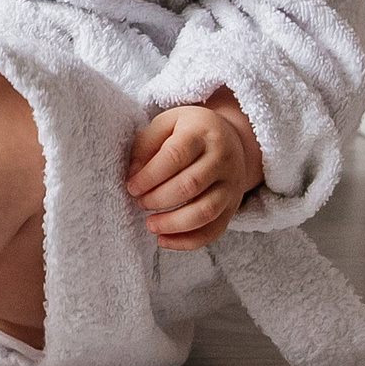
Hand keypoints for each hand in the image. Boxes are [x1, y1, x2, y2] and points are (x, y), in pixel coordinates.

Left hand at [126, 91, 261, 250]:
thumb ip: (146, 145)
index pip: (176, 155)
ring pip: (205, 211)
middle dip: (158, 199)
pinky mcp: (233, 206)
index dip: (150, 175)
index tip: (132, 186)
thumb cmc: (188, 131)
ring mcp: (231, 184)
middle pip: (191, 185)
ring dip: (173, 224)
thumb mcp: (166, 124)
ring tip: (150, 225)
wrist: (228, 138)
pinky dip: (188, 241)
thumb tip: (134, 175)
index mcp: (202, 133)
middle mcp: (222, 158)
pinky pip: (214, 230)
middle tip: (139, 202)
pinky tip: (164, 240)